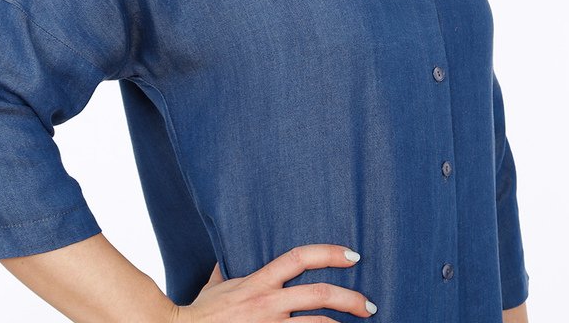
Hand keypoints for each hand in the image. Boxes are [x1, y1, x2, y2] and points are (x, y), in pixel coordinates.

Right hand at [173, 244, 375, 321]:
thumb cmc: (198, 314)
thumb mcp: (215, 286)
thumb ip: (226, 273)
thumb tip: (227, 260)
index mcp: (258, 281)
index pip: (300, 257)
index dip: (329, 253)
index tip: (353, 255)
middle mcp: (268, 302)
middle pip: (319, 294)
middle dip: (351, 298)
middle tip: (370, 305)